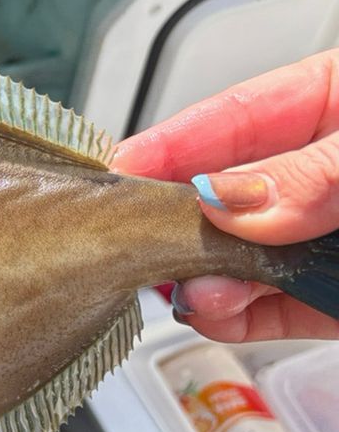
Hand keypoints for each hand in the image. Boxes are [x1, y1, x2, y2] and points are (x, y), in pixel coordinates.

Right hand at [110, 48, 338, 342]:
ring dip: (210, 276)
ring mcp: (329, 235)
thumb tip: (228, 198)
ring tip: (195, 288)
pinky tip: (218, 312)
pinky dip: (244, 316)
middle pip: (228, 194)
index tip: (114, 169)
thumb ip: (316, 172)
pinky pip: (280, 308)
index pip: (235, 116)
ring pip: (247, 257)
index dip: (170, 144)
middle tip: (139, 240)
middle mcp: (326, 170)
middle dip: (182, 222)